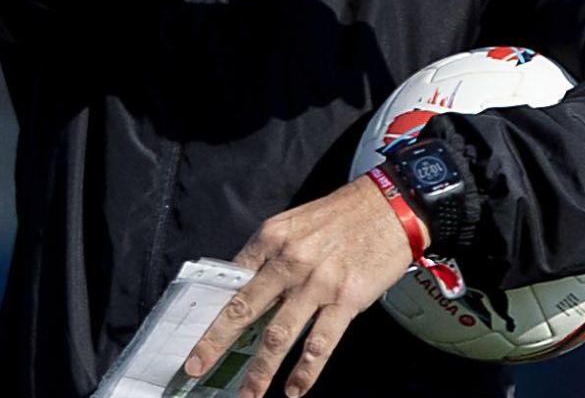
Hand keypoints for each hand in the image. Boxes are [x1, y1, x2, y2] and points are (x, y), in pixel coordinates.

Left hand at [183, 176, 414, 397]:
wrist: (389, 206)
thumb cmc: (340, 214)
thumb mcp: (292, 222)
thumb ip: (268, 253)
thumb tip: (244, 285)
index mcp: (270, 238)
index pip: (231, 279)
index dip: (210, 309)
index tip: (196, 332)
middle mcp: (289, 261)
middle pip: (244, 309)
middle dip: (216, 342)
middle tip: (196, 367)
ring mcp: (317, 284)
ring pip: (279, 334)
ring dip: (260, 370)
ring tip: (248, 394)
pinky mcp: (346, 301)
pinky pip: (320, 343)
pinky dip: (306, 371)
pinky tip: (294, 390)